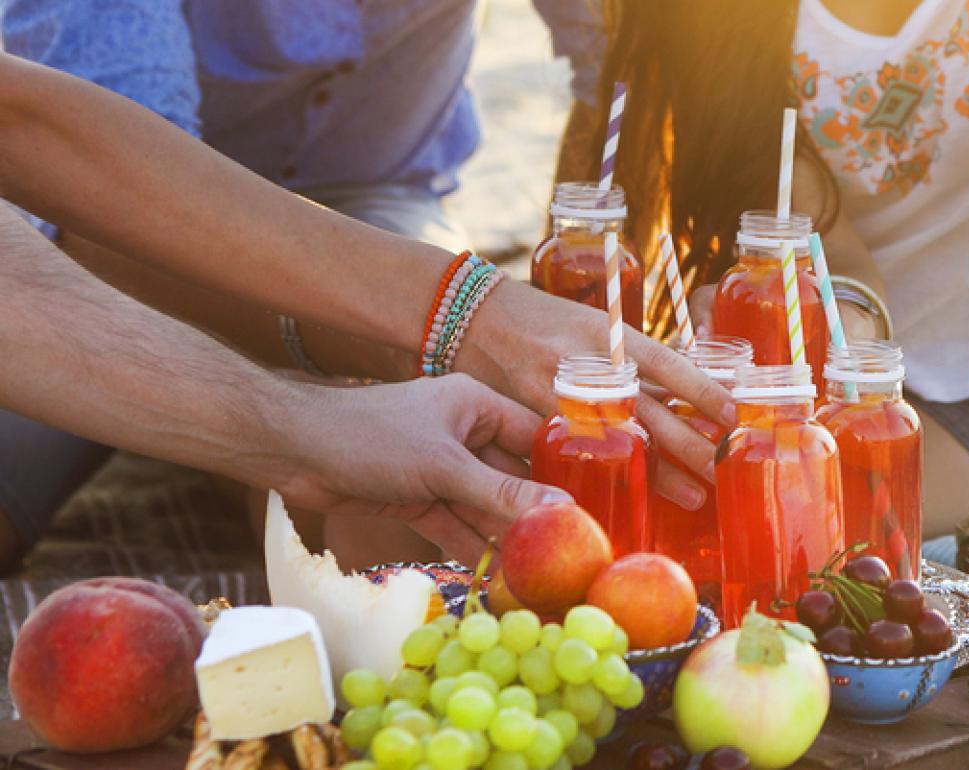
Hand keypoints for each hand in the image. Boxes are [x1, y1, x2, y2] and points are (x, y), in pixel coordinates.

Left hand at [270, 375, 568, 564]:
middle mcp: (462, 432)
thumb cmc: (370, 438)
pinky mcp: (415, 494)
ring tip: (537, 567)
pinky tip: (496, 571)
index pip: (534, 435)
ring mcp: (438, 466)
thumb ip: (502, 495)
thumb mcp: (445, 468)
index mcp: (475, 405)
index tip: (596, 500)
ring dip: (502, 535)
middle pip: (510, 476)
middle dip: (533, 512)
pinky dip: (469, 543)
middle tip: (569, 545)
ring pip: (482, 505)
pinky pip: (453, 521)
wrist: (291, 449)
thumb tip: (561, 511)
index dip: (563, 467)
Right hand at [457, 282, 733, 508]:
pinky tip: (631, 498)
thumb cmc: (545, 323)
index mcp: (611, 335)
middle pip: (651, 411)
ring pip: (619, 440)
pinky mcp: (533, 419)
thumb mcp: (594, 327)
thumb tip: (685, 396)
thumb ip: (633, 361)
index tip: (734, 415)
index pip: (667, 364)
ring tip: (697, 496)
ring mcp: (559, 394)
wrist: (472, 315)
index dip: (703, 391)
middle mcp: (589, 365)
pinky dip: (607, 477)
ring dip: (661, 472)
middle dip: (693, 446)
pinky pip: (577, 454)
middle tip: (727, 470)